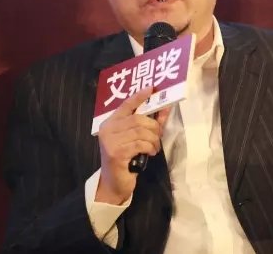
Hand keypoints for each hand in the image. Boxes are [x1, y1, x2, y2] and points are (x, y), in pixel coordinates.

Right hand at [95, 87, 170, 203]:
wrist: (113, 183)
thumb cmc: (126, 159)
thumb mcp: (135, 139)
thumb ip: (148, 124)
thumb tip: (165, 108)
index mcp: (110, 122)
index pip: (126, 104)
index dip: (139, 96)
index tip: (151, 88)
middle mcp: (107, 129)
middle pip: (138, 119)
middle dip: (153, 126)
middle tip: (158, 135)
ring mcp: (110, 141)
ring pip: (141, 131)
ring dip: (153, 139)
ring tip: (154, 147)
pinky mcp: (116, 153)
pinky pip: (140, 144)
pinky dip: (150, 147)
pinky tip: (150, 153)